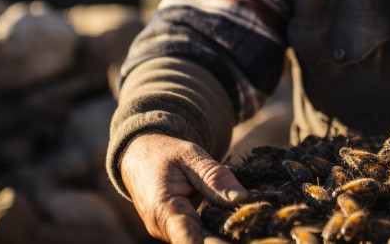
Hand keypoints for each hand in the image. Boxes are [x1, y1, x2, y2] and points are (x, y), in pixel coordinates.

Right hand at [119, 133, 248, 243]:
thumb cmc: (164, 155)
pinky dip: (213, 231)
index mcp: (163, 208)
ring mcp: (168, 233)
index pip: (186, 235)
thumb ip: (215, 178)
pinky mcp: (174, 234)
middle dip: (222, 238)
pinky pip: (197, 235)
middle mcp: (162, 228)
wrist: (138, 159)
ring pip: (199, 240)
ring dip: (220, 235)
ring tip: (248, 226)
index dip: (207, 242)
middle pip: (198, 241)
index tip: (225, 242)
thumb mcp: (191, 156)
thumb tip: (243, 199)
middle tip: (251, 229)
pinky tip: (234, 225)